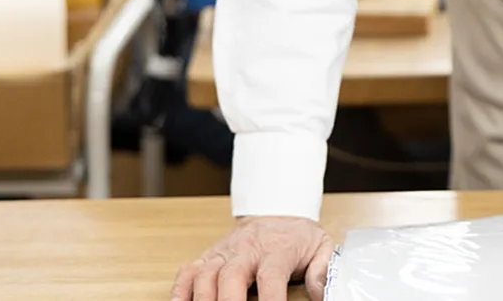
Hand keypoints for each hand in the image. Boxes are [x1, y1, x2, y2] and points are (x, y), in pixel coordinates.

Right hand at [172, 216, 334, 300]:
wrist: (276, 210)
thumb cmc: (296, 236)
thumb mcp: (320, 246)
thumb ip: (322, 269)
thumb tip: (320, 294)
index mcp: (276, 249)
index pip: (271, 275)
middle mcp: (246, 250)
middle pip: (231, 275)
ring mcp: (224, 252)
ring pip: (206, 274)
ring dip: (203, 300)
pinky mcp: (208, 257)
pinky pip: (187, 272)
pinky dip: (180, 291)